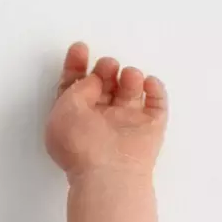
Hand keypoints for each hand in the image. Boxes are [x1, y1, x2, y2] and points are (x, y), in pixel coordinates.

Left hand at [44, 41, 168, 177]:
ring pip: (131, 89)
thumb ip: (77, 87)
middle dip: (105, 68)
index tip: (80, 48)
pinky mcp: (150, 128)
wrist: (109, 173)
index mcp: (76, 117)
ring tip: (128, 78)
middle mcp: (101, 119)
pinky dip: (155, 88)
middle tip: (108, 67)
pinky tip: (148, 83)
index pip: (76, 86)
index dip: (77, 64)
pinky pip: (157, 102)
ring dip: (130, 76)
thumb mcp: (64, 109)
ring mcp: (127, 123)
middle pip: (105, 84)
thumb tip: (94, 80)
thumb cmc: (81, 146)